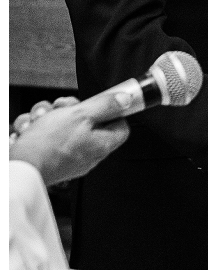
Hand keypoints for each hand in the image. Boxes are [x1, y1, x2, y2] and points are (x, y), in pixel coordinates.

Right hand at [9, 99, 129, 185]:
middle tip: (60, 107)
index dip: (112, 111)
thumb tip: (126, 100)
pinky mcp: (47, 159)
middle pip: (87, 122)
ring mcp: (67, 157)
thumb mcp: (81, 115)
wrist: (19, 168)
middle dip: (70, 108)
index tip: (100, 102)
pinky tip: (27, 130)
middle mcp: (87, 154)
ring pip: (61, 126)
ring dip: (47, 116)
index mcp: (102, 144)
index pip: (120, 126)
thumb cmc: (49, 144)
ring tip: (38, 119)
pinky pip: (43, 137)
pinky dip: (33, 130)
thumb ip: (105, 106)